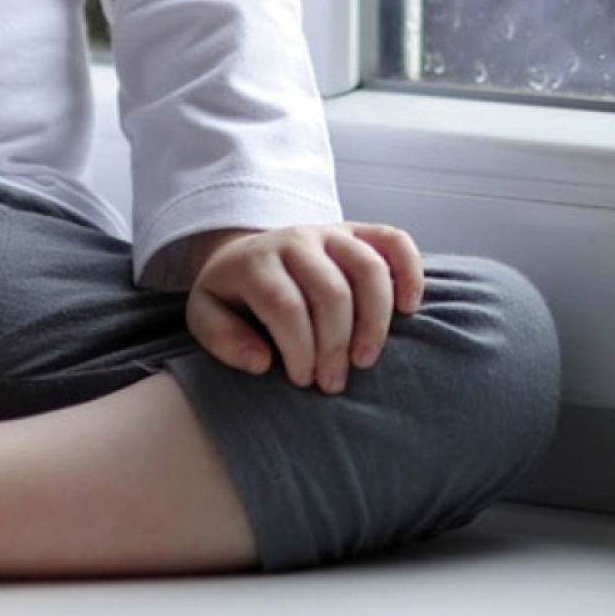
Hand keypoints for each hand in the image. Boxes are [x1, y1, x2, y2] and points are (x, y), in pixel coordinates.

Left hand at [185, 224, 424, 394]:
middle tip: (333, 384)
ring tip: (366, 359)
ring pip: (367, 267)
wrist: (246, 254)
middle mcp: (295, 239)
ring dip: (374, 320)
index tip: (303, 381)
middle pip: (331, 291)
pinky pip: (394, 240)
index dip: (300, 349)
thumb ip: (222, 339)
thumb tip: (261, 362)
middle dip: (336, 345)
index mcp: (255, 261)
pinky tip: (409, 309)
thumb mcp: (205, 316)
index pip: (286, 306)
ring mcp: (330, 232)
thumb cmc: (233, 298)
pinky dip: (409, 271)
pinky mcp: (357, 231)